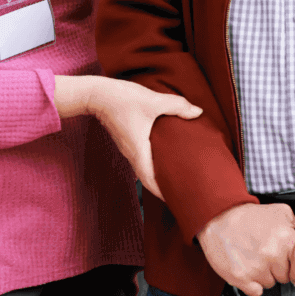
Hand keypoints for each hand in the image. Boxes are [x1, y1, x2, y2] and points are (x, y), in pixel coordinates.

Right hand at [84, 78, 201, 200]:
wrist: (96, 93)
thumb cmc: (122, 99)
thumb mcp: (152, 101)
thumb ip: (177, 106)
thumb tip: (198, 112)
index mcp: (138, 151)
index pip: (151, 182)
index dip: (164, 194)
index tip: (179, 202)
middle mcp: (132, 154)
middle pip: (148, 178)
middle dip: (164, 186)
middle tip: (183, 190)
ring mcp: (128, 147)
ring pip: (144, 168)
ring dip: (158, 174)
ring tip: (176, 174)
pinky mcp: (126, 139)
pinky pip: (141, 157)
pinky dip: (153, 162)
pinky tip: (163, 153)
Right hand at [197, 203, 294, 295]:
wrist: (215, 219)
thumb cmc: (244, 217)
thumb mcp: (276, 210)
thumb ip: (294, 222)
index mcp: (285, 240)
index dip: (291, 261)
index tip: (283, 257)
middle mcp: (273, 255)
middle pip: (286, 277)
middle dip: (277, 268)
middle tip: (263, 255)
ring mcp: (257, 268)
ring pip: (270, 284)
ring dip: (263, 275)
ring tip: (252, 258)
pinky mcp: (241, 278)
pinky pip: (256, 291)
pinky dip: (252, 284)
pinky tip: (246, 269)